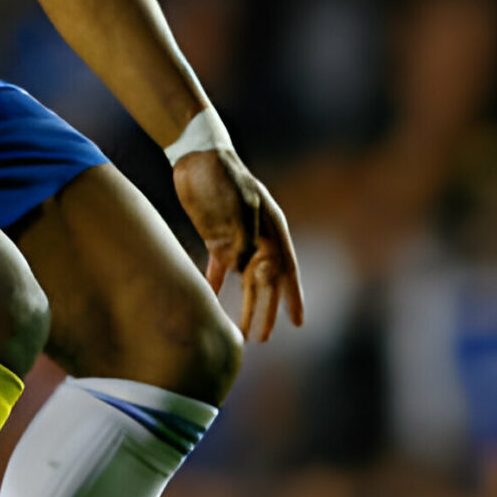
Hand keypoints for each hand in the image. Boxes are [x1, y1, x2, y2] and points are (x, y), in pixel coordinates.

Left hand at [173, 148, 303, 341]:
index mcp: (273, 232)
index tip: (297, 323)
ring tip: (240, 330)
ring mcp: (238, 240)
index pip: (287, 271)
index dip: (292, 298)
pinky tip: (210, 304)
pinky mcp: (216, 238)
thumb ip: (244, 238)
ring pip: (244, 281)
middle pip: (265, 283)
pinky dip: (214, 286)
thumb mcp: (240, 206)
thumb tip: (244, 267)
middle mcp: (259, 240)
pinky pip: (218, 269)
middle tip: (261, 338)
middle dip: (264, 311)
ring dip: (243, 304)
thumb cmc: (225, 179)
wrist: (199, 158)